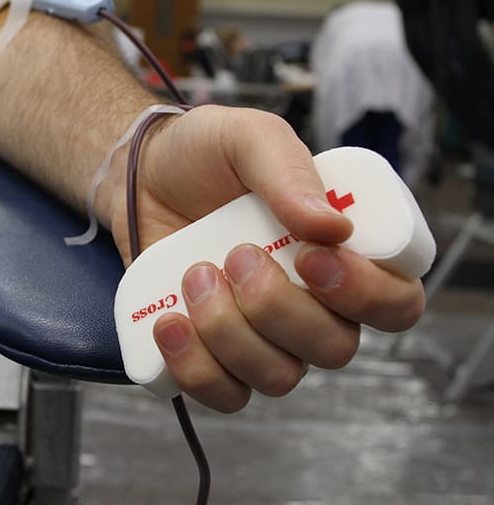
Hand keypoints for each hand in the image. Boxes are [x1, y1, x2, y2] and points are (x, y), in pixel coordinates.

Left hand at [104, 105, 425, 412]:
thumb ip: (289, 170)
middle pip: (334, 348)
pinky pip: (224, 394)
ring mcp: (262, 336)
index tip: (312, 257)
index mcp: (340, 253)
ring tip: (193, 274)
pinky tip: (169, 322)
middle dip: (278, 307)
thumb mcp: (248, 138)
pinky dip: (196, 368)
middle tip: (235, 254)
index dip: (367, 295)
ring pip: (279, 377)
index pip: (395, 302)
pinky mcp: (213, 354)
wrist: (137, 175)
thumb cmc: (204, 155)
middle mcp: (311, 304)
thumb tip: (333, 228)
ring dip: (230, 332)